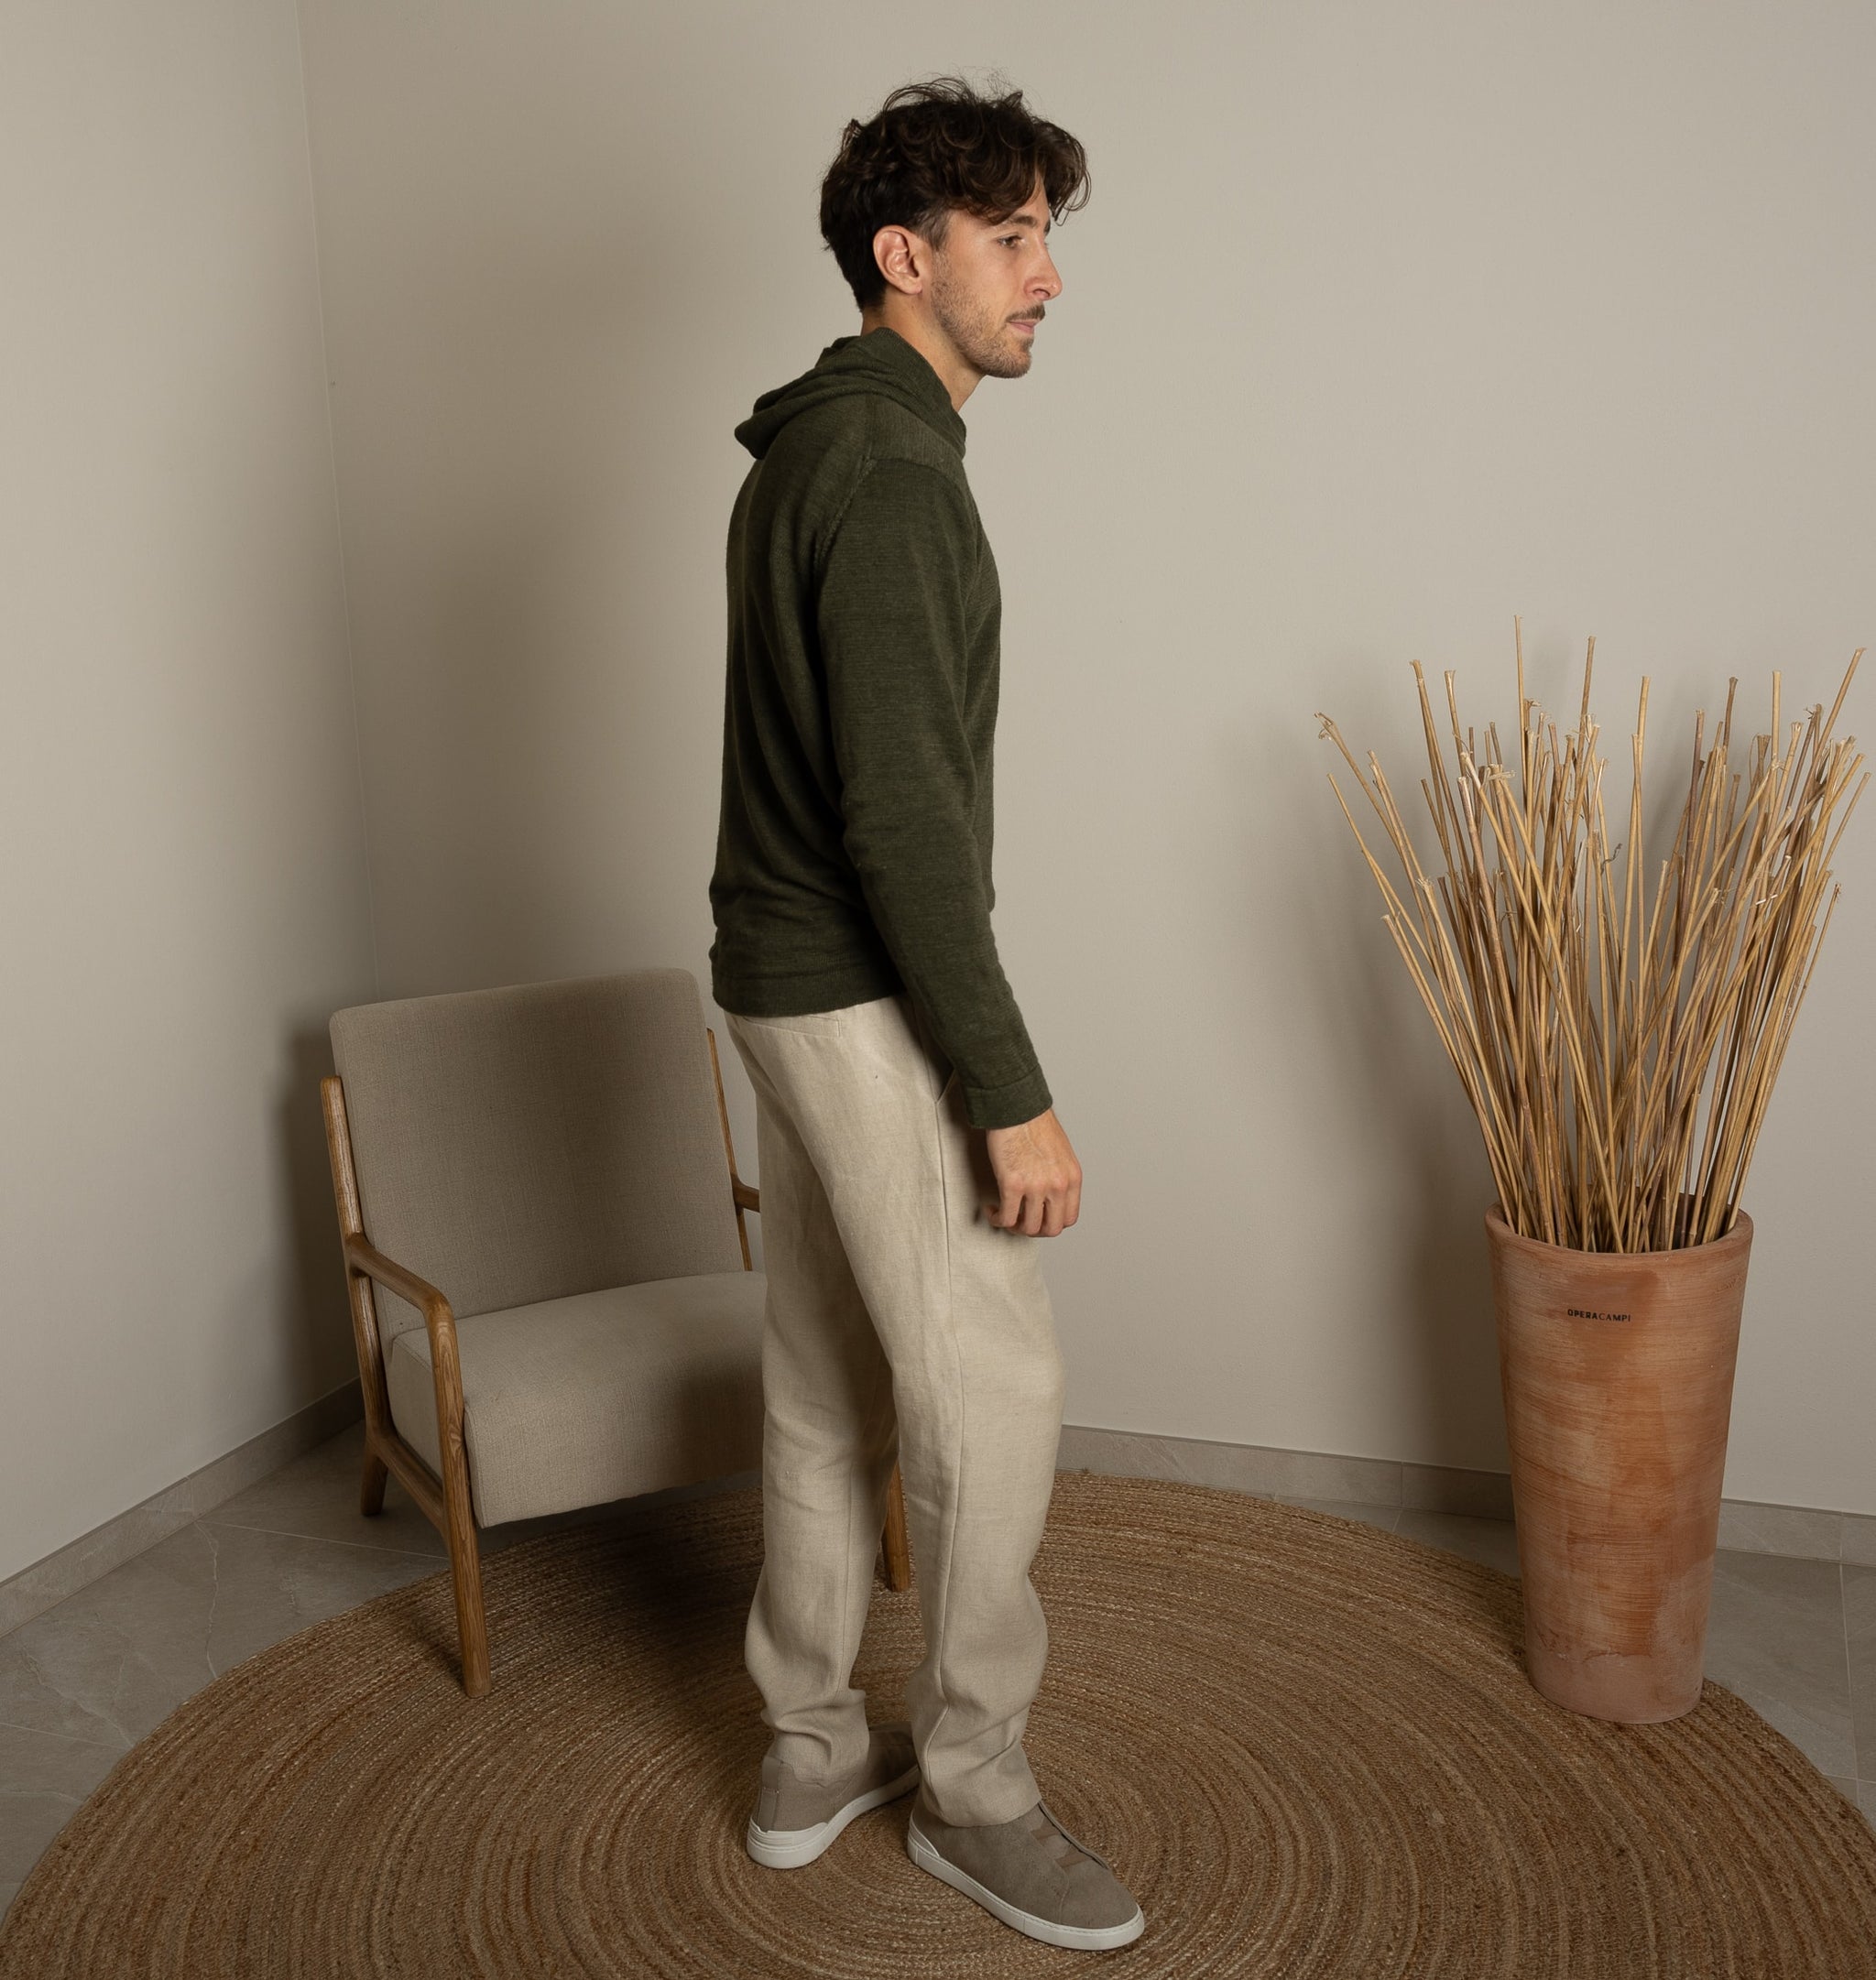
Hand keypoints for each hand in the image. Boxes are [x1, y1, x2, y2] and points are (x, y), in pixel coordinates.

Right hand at [983, 1108, 1081, 1236]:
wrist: (1016, 1106)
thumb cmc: (1033, 1123)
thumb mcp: (1060, 1153)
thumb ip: (1059, 1176)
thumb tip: (1049, 1197)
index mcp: (1072, 1178)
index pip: (1069, 1219)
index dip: (1052, 1224)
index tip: (1038, 1218)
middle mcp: (1058, 1185)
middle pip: (1051, 1229)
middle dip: (1034, 1230)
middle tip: (1020, 1222)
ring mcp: (1036, 1187)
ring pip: (1028, 1228)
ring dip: (1015, 1227)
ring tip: (1004, 1216)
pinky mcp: (1013, 1184)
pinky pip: (1007, 1217)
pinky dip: (998, 1219)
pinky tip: (992, 1210)